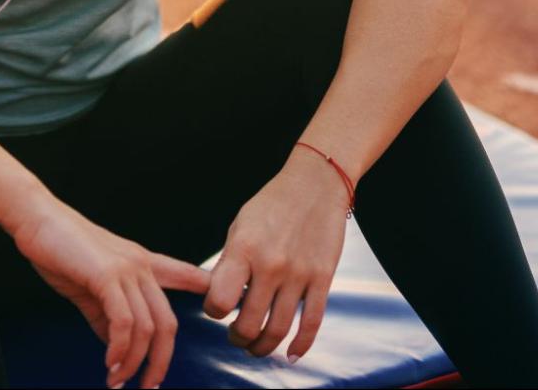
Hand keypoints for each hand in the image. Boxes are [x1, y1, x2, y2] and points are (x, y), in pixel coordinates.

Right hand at [7, 196, 211, 389]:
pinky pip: (125, 322)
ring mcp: (127, 269)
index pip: (186, 276)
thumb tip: (117, 347)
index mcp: (142, 264)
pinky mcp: (108, 274)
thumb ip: (106, 316)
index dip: (208, 291)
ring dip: (134, 362)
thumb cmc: (60, 249)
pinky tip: (110, 363)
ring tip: (117, 380)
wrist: (36, 220)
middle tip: (148, 387)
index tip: (228, 308)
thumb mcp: (90, 288)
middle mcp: (142, 266)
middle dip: (160, 362)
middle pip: (168, 323)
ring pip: (147, 327)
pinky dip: (120, 349)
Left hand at [201, 151, 348, 362]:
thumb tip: (220, 299)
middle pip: (249, 324)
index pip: (219, 301)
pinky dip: (300, 346)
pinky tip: (289, 354)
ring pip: (278, 329)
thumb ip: (230, 263)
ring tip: (257, 347)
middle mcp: (270, 265)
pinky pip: (311, 323)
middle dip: (238, 338)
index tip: (218, 308)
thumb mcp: (240, 226)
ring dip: (263, 347)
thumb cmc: (272, 204)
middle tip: (237, 336)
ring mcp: (299, 274)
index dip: (214, 312)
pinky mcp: (323, 278)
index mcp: (243, 249)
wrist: (315, 184)